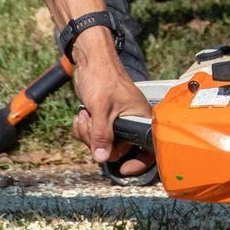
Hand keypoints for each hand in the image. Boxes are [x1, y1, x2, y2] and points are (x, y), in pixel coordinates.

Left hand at [69, 35, 153, 172]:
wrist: (89, 60)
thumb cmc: (102, 76)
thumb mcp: (101, 109)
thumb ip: (102, 135)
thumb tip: (102, 158)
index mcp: (140, 118)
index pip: (148, 150)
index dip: (138, 163)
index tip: (124, 169)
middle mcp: (131, 122)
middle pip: (117, 150)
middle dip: (98, 140)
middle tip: (92, 125)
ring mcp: (116, 121)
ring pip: (102, 144)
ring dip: (88, 134)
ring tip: (86, 116)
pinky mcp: (103, 119)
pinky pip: (93, 136)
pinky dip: (84, 129)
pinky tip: (82, 115)